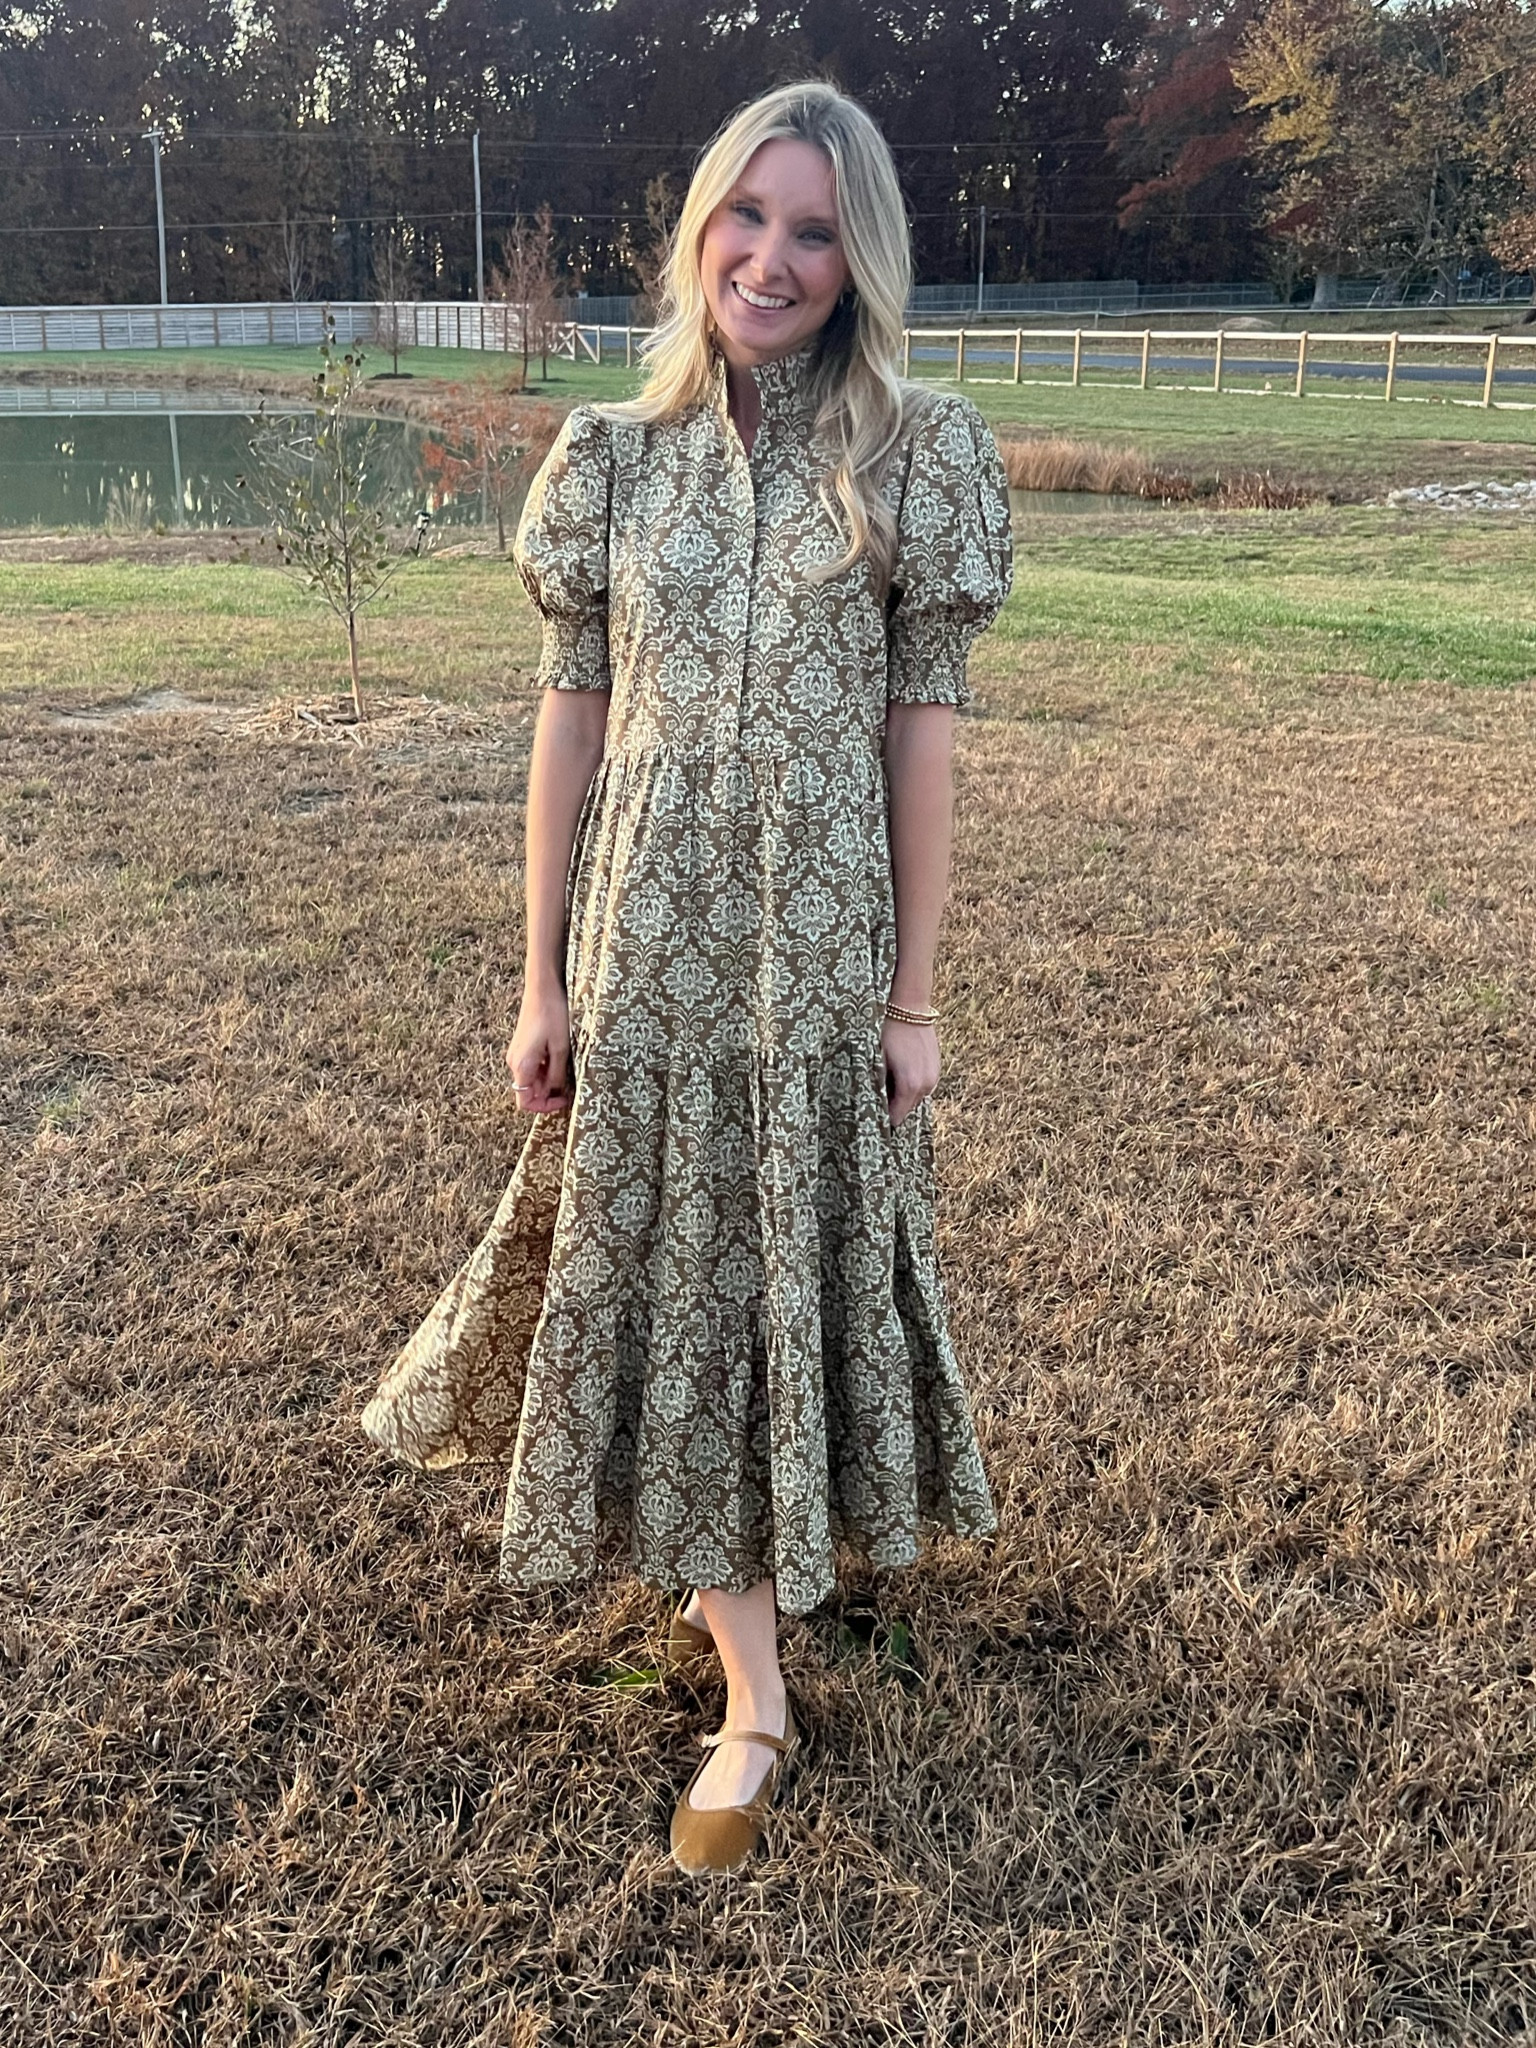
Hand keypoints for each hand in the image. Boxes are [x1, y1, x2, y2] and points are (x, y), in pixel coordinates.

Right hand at [506, 983, 574, 1114]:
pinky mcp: (523, 1045)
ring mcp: (518, 1053)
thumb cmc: (552, 1014)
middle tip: (571, 1086)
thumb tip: (555, 1091)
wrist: (542, 988)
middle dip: (549, 1093)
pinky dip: (546, 1069)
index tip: (564, 1099)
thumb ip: (557, 1074)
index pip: (525, 1102)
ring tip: (568, 1070)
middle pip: (528, 1091)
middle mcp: (515, 1062)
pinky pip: (533, 1066)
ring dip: (549, 1081)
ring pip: (532, 1079)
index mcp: (522, 1065)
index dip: (544, 1106)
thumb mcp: (561, 1047)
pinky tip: (560, 1059)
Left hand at [882, 1017, 938, 1127]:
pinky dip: (911, 1084)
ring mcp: (934, 1076)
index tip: (870, 1114)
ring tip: (888, 1079)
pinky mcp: (936, 1067)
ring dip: (902, 1095)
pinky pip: (922, 1085)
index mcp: (910, 1085)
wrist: (908, 1007)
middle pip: (907, 1109)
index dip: (882, 1119)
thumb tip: (874, 1107)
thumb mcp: (876, 1062)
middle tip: (876, 1094)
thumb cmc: (887, 1033)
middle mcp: (926, 1085)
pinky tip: (899, 1069)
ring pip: (915, 1098)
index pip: (896, 1118)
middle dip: (892, 1106)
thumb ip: (877, 1088)